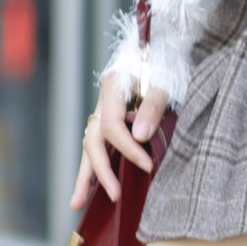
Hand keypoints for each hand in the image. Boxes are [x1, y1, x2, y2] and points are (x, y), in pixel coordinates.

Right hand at [71, 69, 170, 208]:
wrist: (170, 41)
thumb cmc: (170, 57)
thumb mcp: (166, 78)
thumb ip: (153, 106)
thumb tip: (139, 137)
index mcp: (113, 86)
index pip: (112, 126)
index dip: (128, 149)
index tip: (148, 166)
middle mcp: (105, 99)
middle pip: (94, 139)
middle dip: (100, 170)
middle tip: (115, 196)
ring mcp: (106, 109)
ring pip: (90, 144)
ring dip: (86, 174)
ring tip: (76, 204)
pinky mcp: (114, 117)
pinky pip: (100, 143)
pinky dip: (94, 165)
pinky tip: (90, 188)